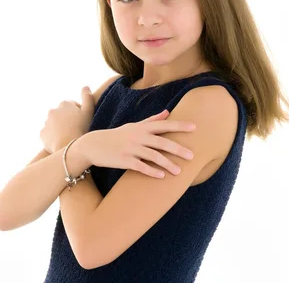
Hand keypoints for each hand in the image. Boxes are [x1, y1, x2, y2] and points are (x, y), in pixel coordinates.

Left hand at [40, 86, 94, 153]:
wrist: (69, 148)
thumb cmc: (81, 129)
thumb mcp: (88, 111)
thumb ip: (87, 97)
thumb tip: (85, 87)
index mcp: (64, 104)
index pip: (71, 105)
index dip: (78, 112)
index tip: (82, 121)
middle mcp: (53, 111)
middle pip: (62, 114)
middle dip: (67, 118)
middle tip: (76, 128)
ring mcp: (46, 122)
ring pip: (54, 123)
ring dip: (60, 127)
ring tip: (69, 135)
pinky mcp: (42, 134)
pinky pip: (48, 133)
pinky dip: (53, 135)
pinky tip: (62, 140)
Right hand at [72, 110, 195, 177]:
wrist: (93, 145)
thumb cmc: (117, 135)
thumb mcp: (134, 125)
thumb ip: (152, 120)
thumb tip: (168, 112)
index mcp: (142, 127)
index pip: (164, 125)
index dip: (179, 126)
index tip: (195, 128)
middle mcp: (138, 136)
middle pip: (162, 142)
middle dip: (178, 149)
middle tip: (193, 156)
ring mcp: (131, 148)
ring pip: (153, 156)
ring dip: (168, 164)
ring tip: (179, 172)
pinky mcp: (124, 160)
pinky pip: (141, 166)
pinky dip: (152, 171)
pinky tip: (162, 176)